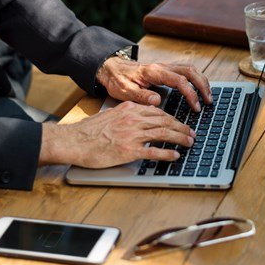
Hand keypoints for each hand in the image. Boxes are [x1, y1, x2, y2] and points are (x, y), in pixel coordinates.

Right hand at [40, 101, 195, 167]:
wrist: (74, 141)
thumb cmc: (88, 131)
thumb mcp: (111, 115)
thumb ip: (127, 115)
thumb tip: (141, 119)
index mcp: (129, 109)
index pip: (158, 111)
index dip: (172, 118)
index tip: (180, 123)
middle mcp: (133, 119)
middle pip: (165, 121)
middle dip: (181, 127)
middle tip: (191, 133)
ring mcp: (132, 135)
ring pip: (163, 133)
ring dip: (180, 138)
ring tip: (189, 142)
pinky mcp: (129, 151)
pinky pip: (154, 151)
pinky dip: (167, 153)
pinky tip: (176, 155)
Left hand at [96, 57, 211, 111]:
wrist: (110, 69)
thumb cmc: (117, 80)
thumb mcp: (124, 91)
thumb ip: (141, 96)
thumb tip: (157, 101)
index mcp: (154, 72)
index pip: (180, 81)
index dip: (191, 94)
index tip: (196, 107)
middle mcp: (162, 67)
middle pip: (190, 71)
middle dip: (203, 85)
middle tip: (209, 101)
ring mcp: (165, 67)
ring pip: (190, 69)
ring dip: (201, 81)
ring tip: (208, 96)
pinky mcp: (165, 70)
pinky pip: (185, 71)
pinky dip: (195, 79)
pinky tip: (198, 90)